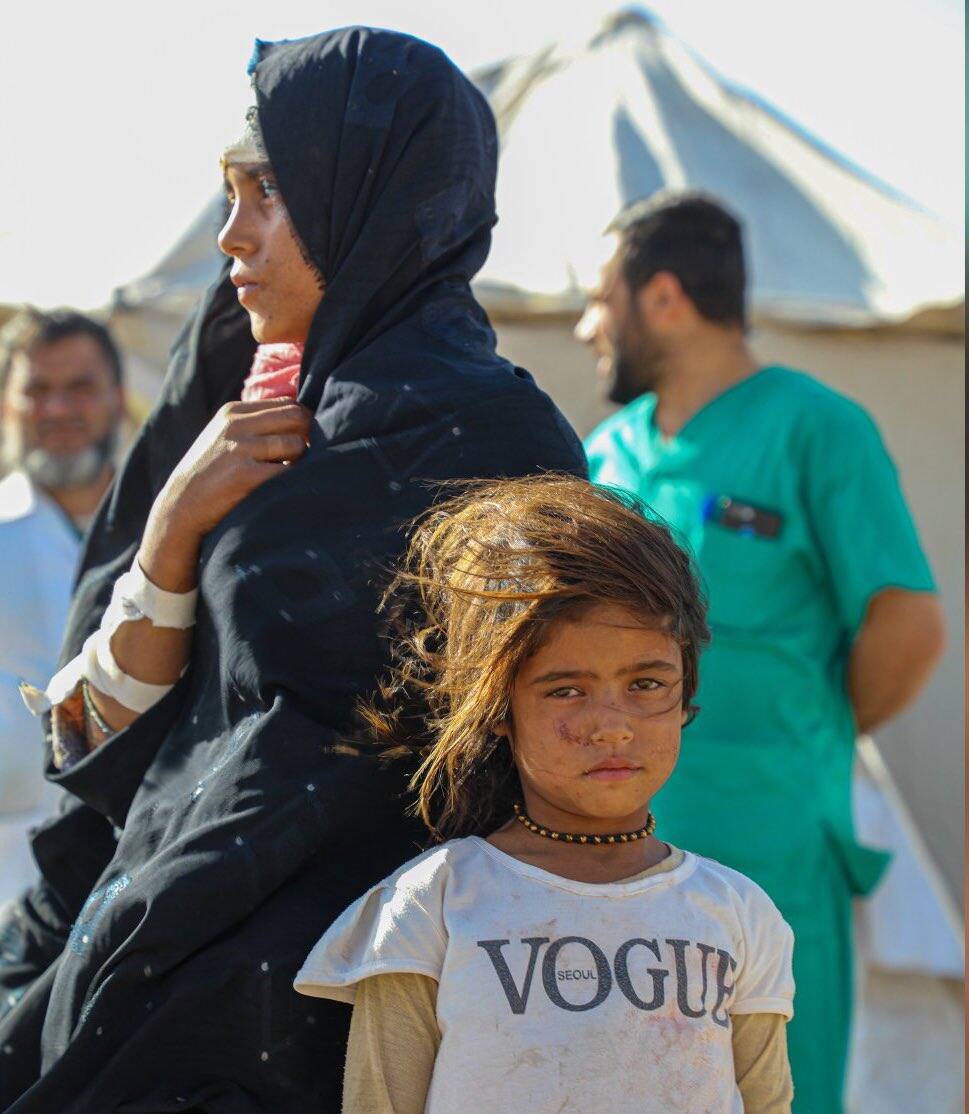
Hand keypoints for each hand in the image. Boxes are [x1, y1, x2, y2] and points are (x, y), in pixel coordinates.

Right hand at [140, 399, 311, 590]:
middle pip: (297, 418)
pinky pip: (288, 473)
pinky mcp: (244, 476)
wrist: (180, 508)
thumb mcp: (227, 437)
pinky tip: (280, 490)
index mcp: (233, 412)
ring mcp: (238, 449)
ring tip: (283, 476)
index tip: (300, 443)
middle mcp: (235, 425)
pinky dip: (292, 482)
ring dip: (300, 463)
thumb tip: (306, 419)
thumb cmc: (213, 474)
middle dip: (307, 438)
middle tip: (300, 459)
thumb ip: (258, 424)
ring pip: (297, 445)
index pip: (288, 404)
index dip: (302, 425)